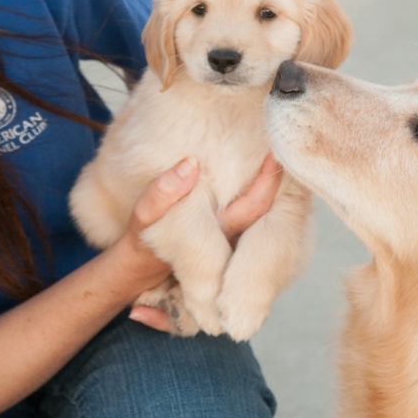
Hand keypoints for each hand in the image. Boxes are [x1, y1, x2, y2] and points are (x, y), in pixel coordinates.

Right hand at [128, 154, 282, 331]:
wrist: (139, 271)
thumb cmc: (142, 242)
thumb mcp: (144, 218)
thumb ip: (163, 193)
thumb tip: (190, 164)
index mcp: (218, 231)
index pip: (255, 206)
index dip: (268, 180)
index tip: (274, 152)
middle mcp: (231, 235)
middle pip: (265, 206)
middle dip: (274, 178)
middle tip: (278, 147)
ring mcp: (231, 235)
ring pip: (259, 210)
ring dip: (265, 184)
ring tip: (270, 153)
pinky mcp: (225, 232)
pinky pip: (248, 209)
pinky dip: (254, 189)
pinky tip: (254, 168)